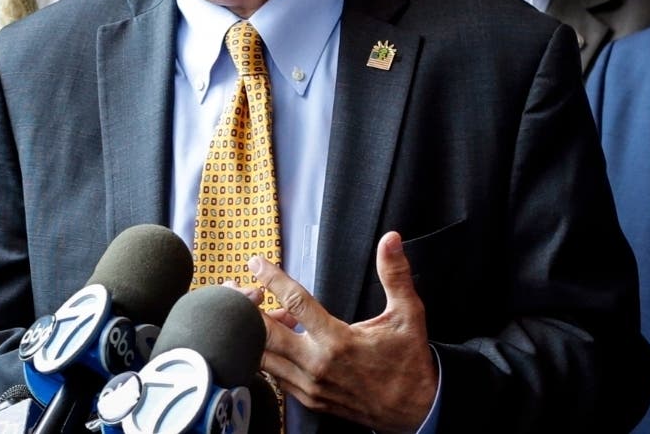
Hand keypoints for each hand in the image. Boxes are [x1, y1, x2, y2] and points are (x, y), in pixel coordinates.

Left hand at [250, 231, 436, 432]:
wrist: (416, 410)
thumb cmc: (409, 360)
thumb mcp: (408, 314)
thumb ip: (395, 274)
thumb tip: (391, 239)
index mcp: (338, 340)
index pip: (296, 302)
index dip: (272, 278)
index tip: (256, 263)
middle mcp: (317, 365)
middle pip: (266, 334)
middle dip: (246, 309)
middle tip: (233, 287)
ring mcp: (309, 386)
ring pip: (264, 358)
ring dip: (254, 333)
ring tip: (251, 310)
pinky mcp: (308, 399)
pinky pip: (274, 375)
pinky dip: (267, 354)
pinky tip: (271, 338)